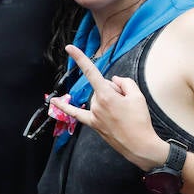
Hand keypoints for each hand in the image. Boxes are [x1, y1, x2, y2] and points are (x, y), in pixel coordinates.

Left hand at [52, 45, 166, 169]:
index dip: (80, 58)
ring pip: (98, 98)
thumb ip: (124, 82)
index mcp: (106, 95)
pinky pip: (76, 113)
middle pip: (102, 88)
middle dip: (114, 91)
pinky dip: (65, 107)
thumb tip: (113, 81)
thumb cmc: (140, 121)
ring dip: (108, 101)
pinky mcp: (93, 124)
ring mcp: (93, 115)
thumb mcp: (138, 96)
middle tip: (127, 105)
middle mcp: (96, 104)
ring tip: (123, 114)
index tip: (69, 48)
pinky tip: (53, 101)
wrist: (140, 145)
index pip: (91, 72)